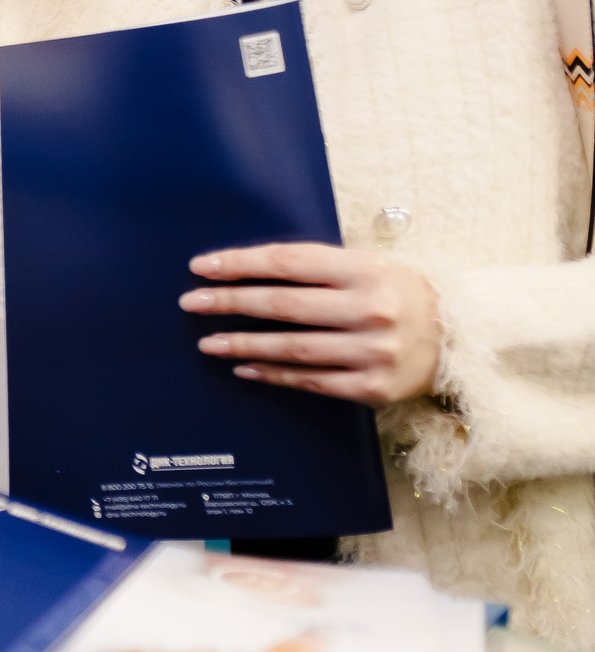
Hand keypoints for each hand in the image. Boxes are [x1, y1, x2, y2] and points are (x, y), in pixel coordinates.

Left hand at [179, 244, 441, 406]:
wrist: (459, 339)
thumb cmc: (399, 294)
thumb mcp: (370, 266)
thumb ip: (318, 267)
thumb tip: (246, 268)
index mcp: (366, 270)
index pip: (289, 263)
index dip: (240, 264)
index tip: (202, 268)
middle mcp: (371, 309)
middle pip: (283, 305)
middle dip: (230, 303)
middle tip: (191, 303)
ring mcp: (373, 351)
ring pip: (292, 347)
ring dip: (243, 344)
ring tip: (208, 342)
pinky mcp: (373, 387)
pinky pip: (311, 381)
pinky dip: (273, 374)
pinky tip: (244, 368)